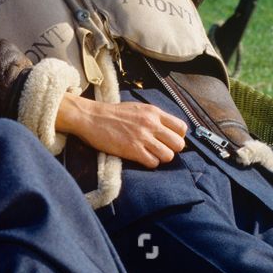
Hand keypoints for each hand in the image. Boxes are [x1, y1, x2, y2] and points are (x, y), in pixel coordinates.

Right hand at [55, 93, 186, 166]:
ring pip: (168, 155)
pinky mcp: (133, 150)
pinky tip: (141, 158)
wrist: (91, 117)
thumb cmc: (112, 114)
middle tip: (161, 149)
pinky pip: (153, 163)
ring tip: (151, 155)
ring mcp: (143, 137)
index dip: (178, 136)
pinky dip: (149, 163)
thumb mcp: (138, 108)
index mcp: (154, 112)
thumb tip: (167, 129)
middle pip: (179, 144)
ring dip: (161, 158)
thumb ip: (153, 117)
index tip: (168, 139)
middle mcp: (151, 124)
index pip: (182, 128)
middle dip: (172, 149)